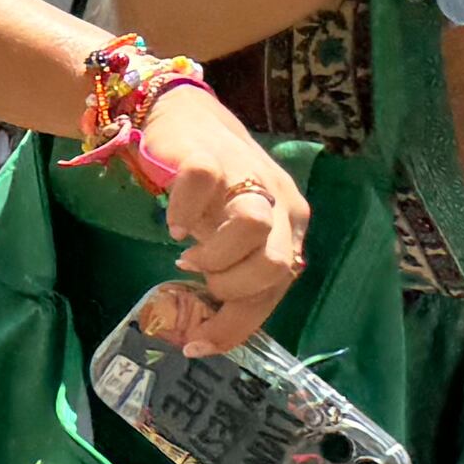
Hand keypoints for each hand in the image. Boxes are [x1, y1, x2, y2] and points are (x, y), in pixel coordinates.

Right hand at [145, 85, 305, 354]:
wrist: (188, 120)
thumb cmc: (212, 188)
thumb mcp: (232, 234)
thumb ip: (239, 267)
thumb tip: (214, 327)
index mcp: (291, 226)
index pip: (278, 287)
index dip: (237, 324)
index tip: (199, 344)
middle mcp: (279, 202)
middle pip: (275, 263)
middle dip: (230, 287)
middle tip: (201, 280)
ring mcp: (246, 176)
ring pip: (252, 226)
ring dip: (213, 256)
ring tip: (187, 255)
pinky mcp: (208, 157)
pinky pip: (200, 188)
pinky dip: (183, 213)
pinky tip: (173, 221)